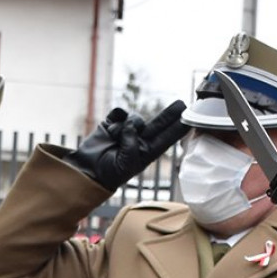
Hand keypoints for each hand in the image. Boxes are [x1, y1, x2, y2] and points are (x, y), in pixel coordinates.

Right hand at [64, 100, 187, 190]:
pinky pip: (119, 113)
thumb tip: (132, 123)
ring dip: (127, 125)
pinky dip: (116, 119)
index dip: (177, 129)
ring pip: (135, 118)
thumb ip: (132, 143)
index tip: (189, 120)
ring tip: (116, 138)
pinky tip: (111, 129)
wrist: (87, 169)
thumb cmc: (108, 173)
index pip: (166, 139)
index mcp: (146, 153)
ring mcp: (126, 131)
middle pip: (158, 124)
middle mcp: (138, 140)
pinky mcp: (112, 123)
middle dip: (170, 114)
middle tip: (182, 104)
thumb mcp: (126, 163)